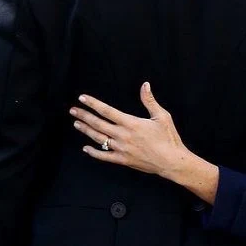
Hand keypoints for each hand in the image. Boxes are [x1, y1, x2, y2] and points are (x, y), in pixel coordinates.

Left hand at [70, 82, 188, 177]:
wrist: (171, 161)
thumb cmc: (168, 137)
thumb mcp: (162, 116)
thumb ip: (150, 100)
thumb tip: (145, 85)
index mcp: (131, 123)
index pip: (107, 111)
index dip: (94, 104)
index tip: (83, 98)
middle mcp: (123, 136)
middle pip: (99, 124)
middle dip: (84, 116)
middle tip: (73, 110)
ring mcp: (121, 149)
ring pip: (99, 139)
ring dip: (86, 131)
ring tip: (76, 124)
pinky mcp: (123, 160)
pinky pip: (104, 156)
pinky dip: (94, 152)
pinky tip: (86, 148)